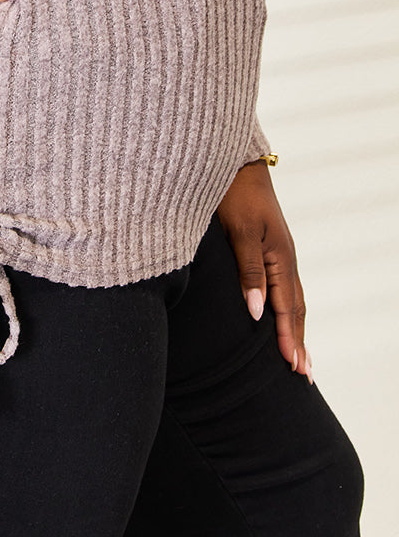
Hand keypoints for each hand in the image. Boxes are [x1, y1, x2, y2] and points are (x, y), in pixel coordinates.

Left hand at [216, 161, 311, 381]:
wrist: (234, 162)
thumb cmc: (234, 194)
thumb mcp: (239, 232)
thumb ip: (249, 272)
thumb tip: (259, 314)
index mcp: (280, 257)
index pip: (287, 308)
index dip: (290, 339)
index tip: (295, 369)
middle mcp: (284, 257)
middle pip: (295, 307)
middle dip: (298, 341)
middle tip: (304, 374)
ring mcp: (278, 251)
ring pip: (291, 297)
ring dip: (294, 327)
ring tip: (297, 354)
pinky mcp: (268, 245)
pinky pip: (282, 285)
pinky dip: (286, 307)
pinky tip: (279, 314)